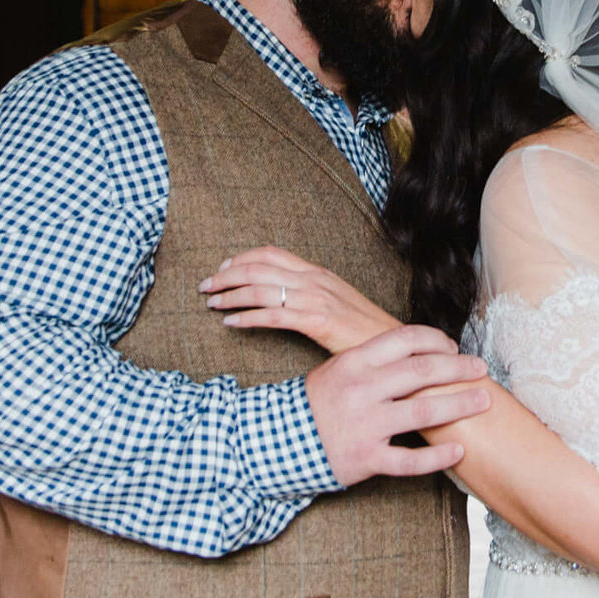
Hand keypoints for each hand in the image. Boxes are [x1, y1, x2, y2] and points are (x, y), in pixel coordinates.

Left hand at [203, 247, 401, 354]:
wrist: (393, 344)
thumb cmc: (364, 330)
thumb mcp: (337, 302)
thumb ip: (312, 295)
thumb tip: (286, 298)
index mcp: (318, 272)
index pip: (271, 253)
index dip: (242, 257)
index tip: (223, 267)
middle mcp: (314, 280)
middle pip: (259, 267)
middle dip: (226, 275)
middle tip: (205, 285)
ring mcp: (315, 299)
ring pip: (260, 289)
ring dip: (230, 295)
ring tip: (211, 303)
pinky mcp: (316, 321)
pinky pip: (272, 316)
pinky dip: (246, 317)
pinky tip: (230, 324)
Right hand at [306, 325, 493, 485]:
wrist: (278, 443)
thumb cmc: (316, 404)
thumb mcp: (338, 369)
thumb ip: (373, 359)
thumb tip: (417, 349)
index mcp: (355, 362)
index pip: (405, 339)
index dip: (436, 341)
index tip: (453, 348)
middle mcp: (363, 390)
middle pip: (422, 372)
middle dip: (458, 369)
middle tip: (481, 369)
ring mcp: (365, 425)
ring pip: (423, 412)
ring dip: (459, 405)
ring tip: (483, 401)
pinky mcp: (366, 458)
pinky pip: (409, 460)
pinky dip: (437, 457)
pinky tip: (458, 451)